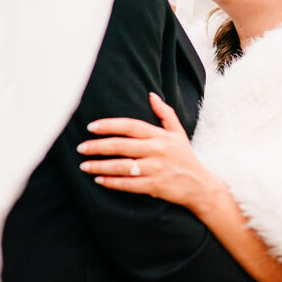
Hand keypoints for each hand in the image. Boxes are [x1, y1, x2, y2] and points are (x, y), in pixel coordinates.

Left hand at [78, 92, 224, 212]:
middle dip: (97, 146)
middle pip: (121, 146)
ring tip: (84, 165)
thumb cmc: (185, 157)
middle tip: (81, 148)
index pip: (130, 126)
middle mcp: (157, 151)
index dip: (109, 125)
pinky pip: (129, 184)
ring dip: (100, 166)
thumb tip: (151, 95)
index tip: (91, 127)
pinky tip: (99, 180)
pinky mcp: (155, 186)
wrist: (200, 186)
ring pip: (122, 166)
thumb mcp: (178, 133)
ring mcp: (156, 169)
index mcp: (160, 136)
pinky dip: (112, 183)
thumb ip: (165, 113)